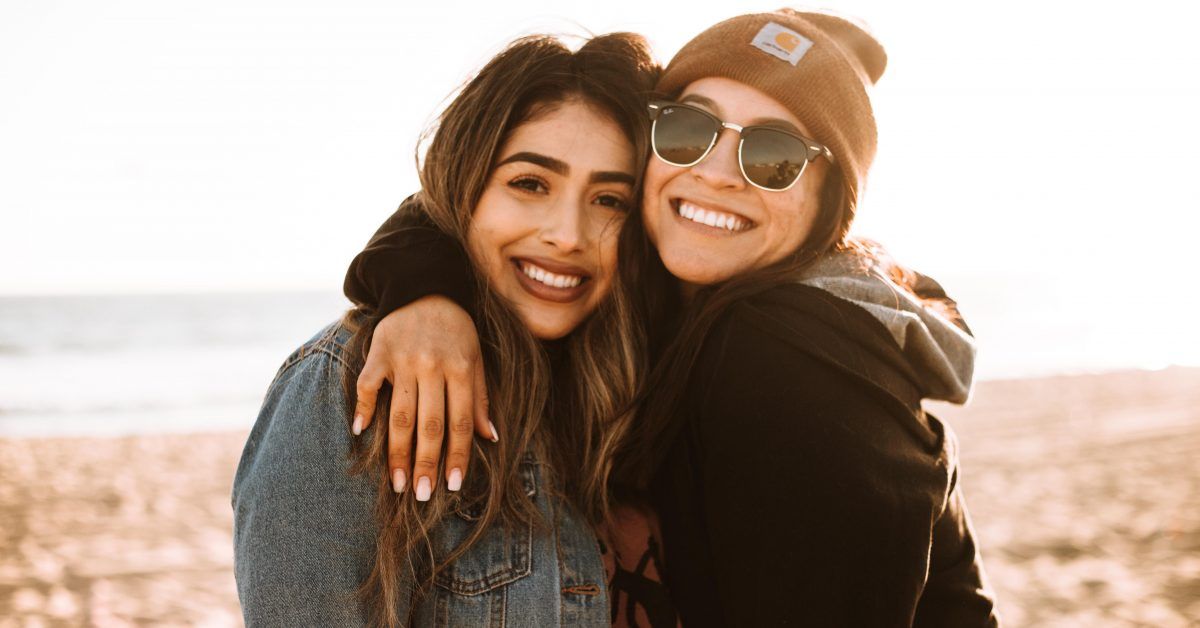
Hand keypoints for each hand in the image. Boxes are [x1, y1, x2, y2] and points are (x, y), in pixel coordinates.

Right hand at [352, 296, 494, 500]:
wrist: (424, 287)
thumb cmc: (455, 329)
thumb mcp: (475, 358)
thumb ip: (480, 397)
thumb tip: (490, 438)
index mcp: (459, 369)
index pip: (460, 422)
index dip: (457, 456)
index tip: (453, 485)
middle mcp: (432, 366)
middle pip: (429, 424)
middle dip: (426, 463)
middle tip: (422, 495)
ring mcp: (402, 360)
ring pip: (398, 414)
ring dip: (397, 452)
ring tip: (396, 483)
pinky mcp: (378, 353)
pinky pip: (367, 385)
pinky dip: (362, 408)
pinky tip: (361, 433)